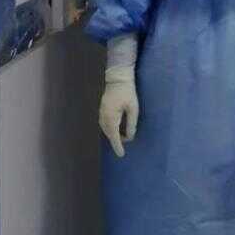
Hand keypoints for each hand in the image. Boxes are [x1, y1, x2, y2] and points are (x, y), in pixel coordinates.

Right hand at [99, 33, 139, 156]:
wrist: (118, 78)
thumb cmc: (128, 92)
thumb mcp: (133, 108)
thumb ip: (132, 123)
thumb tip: (130, 137)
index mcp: (111, 117)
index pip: (114, 136)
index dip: (118, 146)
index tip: (121, 155)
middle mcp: (103, 117)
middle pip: (109, 134)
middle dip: (117, 141)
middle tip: (126, 144)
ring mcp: (100, 113)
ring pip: (106, 130)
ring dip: (113, 135)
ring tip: (123, 138)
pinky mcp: (101, 110)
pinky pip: (105, 124)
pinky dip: (110, 129)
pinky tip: (116, 129)